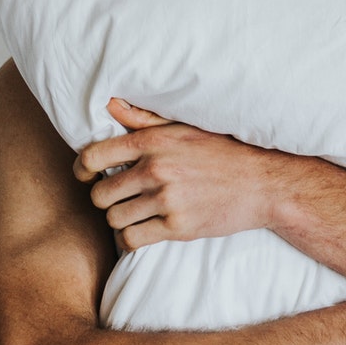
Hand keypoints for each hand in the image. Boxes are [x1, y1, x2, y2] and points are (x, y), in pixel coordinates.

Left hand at [72, 98, 286, 251]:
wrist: (263, 184)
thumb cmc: (223, 152)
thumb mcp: (184, 127)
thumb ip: (143, 119)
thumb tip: (109, 104)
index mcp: (153, 142)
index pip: (93, 156)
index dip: (82, 169)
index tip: (86, 176)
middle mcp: (156, 169)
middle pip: (101, 193)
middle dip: (106, 198)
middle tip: (120, 198)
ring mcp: (167, 199)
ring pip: (114, 219)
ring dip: (119, 220)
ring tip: (133, 215)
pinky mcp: (178, 226)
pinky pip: (132, 239)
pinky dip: (130, 239)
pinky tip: (141, 231)